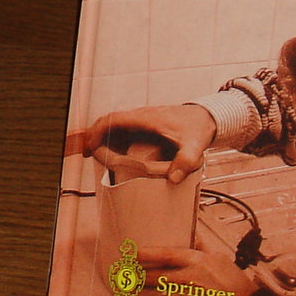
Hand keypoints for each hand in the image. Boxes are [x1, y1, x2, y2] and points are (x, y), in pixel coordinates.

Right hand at [77, 103, 216, 182]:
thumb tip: (172, 179)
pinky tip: (114, 152)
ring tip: (98, 156)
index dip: (98, 130)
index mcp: (146, 118)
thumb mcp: (194, 146)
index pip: (114, 119)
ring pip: (116, 125)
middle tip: (89, 153)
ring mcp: (143, 120)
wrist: (207, 117)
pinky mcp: (146, 125)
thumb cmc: (199, 127)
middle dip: (95, 135)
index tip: (91, 144)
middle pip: (110, 121)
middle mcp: (141, 116)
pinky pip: (124, 129)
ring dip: (104, 137)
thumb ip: (185, 162)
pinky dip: (114, 139)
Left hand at [136, 245, 258, 295]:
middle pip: (158, 275)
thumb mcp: (219, 258)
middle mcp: (191, 277)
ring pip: (159, 292)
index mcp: (197, 260)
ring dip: (141, 290)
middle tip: (122, 272)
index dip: (149, 254)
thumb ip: (201, 246)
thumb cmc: (233, 280)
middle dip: (139, 274)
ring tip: (126, 287)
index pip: (168, 255)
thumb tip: (192, 233)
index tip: (133, 252)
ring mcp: (190, 294)